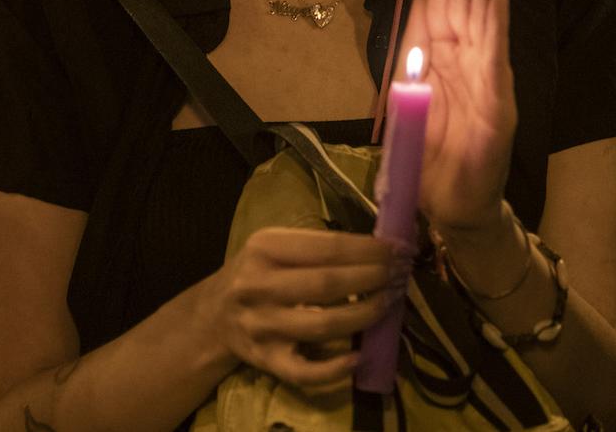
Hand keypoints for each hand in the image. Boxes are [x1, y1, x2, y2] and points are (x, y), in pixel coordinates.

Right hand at [202, 228, 394, 392]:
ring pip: (321, 325)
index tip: (396, 250)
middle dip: (372, 279)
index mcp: (265, 248)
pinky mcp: (266, 361)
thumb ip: (315, 244)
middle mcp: (258, 286)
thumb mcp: (274, 246)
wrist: (214, 315)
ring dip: (363, 315)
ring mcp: (262, 326)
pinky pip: (304, 371)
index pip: (327, 248)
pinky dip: (334, 369)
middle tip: (400, 275)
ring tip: (389, 303)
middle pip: (327, 284)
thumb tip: (377, 246)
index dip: (368, 250)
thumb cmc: (256, 272)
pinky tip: (359, 356)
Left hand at [404, 0, 514, 236]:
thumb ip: (413, 57)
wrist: (451, 206)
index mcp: (442, 58)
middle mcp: (466, 61)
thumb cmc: (431, 156)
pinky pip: (496, 57)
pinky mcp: (497, 103)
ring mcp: (485, 79)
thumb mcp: (408, 100)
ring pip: (483, 16)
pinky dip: (496, 24)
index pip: (442, 1)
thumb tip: (414, 3)